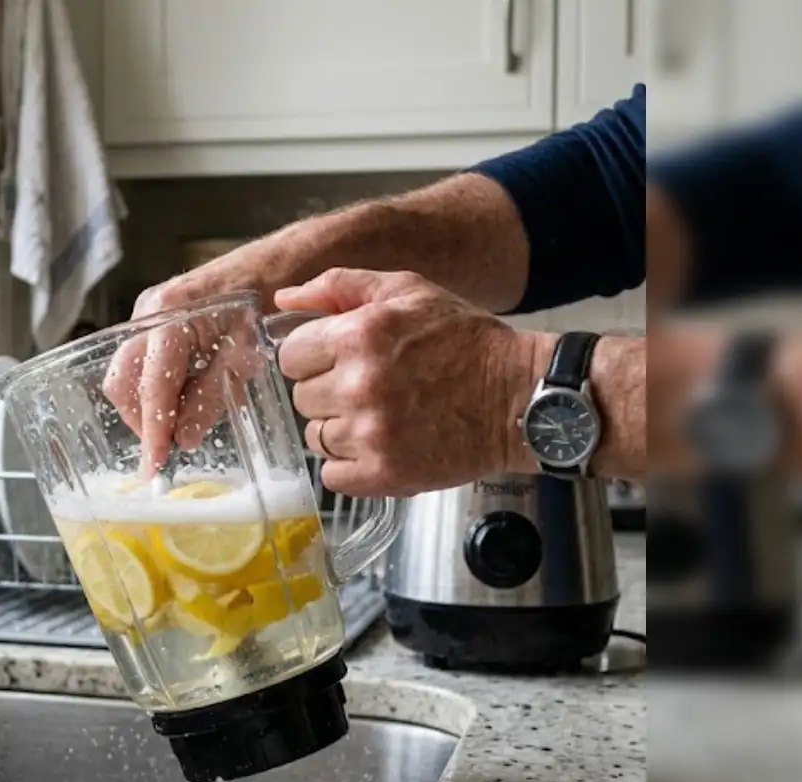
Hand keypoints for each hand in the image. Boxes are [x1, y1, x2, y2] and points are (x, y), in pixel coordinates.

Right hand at [102, 240, 288, 472]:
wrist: (279, 263)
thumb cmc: (269, 300)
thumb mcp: (246, 356)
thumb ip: (211, 399)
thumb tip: (183, 439)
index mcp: (171, 317)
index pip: (152, 388)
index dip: (152, 431)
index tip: (154, 467)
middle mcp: (149, 312)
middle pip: (124, 381)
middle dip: (142, 419)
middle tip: (170, 446)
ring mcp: (147, 313)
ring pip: (128, 373)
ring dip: (148, 403)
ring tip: (185, 417)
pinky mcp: (153, 318)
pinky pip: (141, 361)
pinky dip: (156, 386)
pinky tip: (186, 393)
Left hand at [275, 268, 537, 496]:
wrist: (519, 396)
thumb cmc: (465, 340)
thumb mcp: (407, 291)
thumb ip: (340, 287)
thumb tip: (282, 297)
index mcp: (358, 335)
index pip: (290, 356)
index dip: (314, 357)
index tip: (340, 360)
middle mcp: (358, 385)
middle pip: (301, 398)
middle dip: (329, 392)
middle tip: (371, 388)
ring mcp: (370, 434)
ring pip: (316, 437)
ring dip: (340, 429)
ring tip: (381, 417)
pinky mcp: (384, 473)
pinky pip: (332, 475)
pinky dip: (351, 465)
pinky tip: (382, 445)